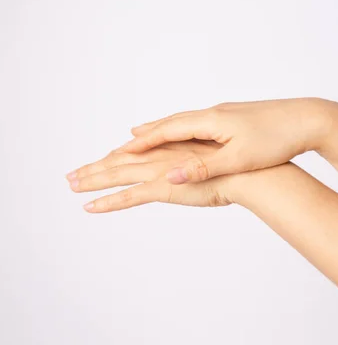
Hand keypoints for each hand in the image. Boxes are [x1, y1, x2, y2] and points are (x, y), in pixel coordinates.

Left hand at [66, 141, 234, 212]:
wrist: (248, 174)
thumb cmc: (238, 169)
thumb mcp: (214, 162)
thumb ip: (198, 164)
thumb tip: (195, 168)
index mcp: (173, 148)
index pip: (137, 152)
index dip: (117, 156)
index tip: (103, 160)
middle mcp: (161, 156)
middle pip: (119, 160)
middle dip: (94, 167)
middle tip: (72, 174)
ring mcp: (160, 172)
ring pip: (116, 175)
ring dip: (91, 180)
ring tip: (71, 185)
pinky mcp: (163, 189)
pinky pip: (128, 197)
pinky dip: (107, 202)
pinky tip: (90, 207)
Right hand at [117, 98, 334, 183]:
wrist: (309, 119)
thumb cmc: (277, 140)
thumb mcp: (239, 158)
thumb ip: (203, 167)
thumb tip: (168, 175)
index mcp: (212, 120)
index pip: (168, 130)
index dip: (143, 142)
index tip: (120, 150)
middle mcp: (215, 113)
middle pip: (172, 122)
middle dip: (147, 134)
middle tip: (124, 142)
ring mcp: (227, 114)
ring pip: (187, 122)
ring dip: (164, 130)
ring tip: (148, 135)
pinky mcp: (238, 119)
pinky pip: (201, 124)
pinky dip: (184, 131)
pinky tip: (189, 134)